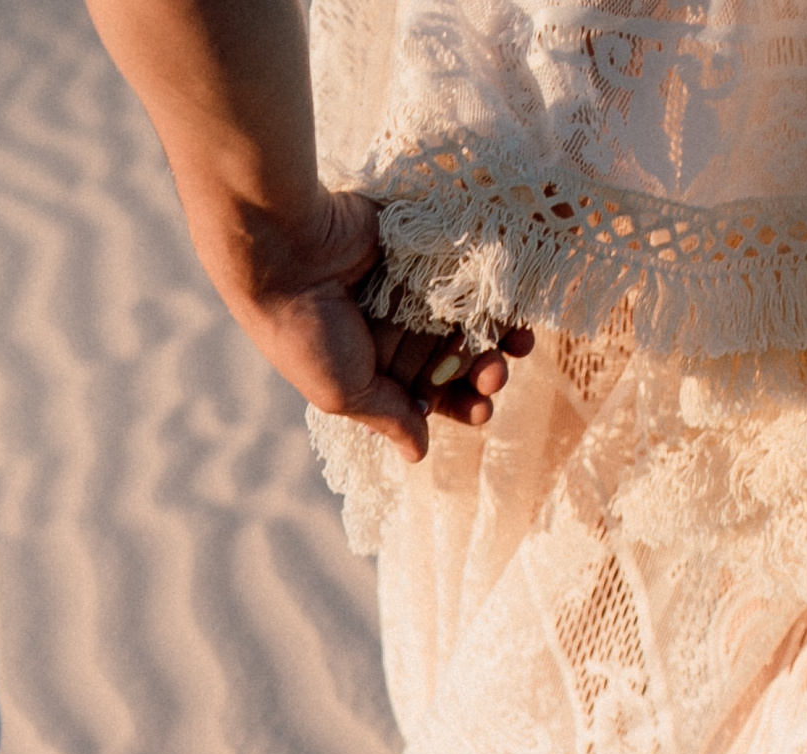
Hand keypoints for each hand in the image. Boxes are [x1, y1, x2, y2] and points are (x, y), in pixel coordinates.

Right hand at [217, 191, 530, 460]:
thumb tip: (418, 455)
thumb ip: (387, 418)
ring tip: (518, 342)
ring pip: (470, 315)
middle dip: (485, 371)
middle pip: (458, 358)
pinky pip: (469, 266)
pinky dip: (495, 283)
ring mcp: (413, 285)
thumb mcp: (343, 391)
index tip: (482, 410)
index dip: (463, 405)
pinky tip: (517, 300)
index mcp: (376, 370)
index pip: (432, 395)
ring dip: (500, 333)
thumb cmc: (304, 332)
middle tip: (496, 374)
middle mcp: (397, 330)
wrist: (289, 250)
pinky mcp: (425, 244)